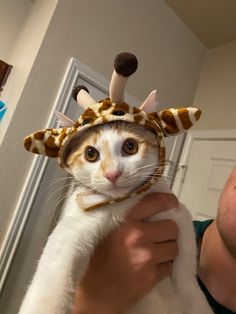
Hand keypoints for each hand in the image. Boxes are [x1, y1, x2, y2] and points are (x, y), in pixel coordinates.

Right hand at [72, 193, 178, 313]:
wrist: (90, 293)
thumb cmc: (94, 258)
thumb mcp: (105, 227)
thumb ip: (125, 215)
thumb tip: (148, 205)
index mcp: (125, 220)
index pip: (156, 202)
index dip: (168, 201)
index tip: (171, 203)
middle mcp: (138, 236)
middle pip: (172, 227)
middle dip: (168, 230)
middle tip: (159, 233)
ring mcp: (146, 257)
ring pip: (175, 247)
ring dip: (168, 248)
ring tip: (155, 250)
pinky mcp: (151, 277)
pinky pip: (170, 265)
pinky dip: (164, 264)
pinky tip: (151, 265)